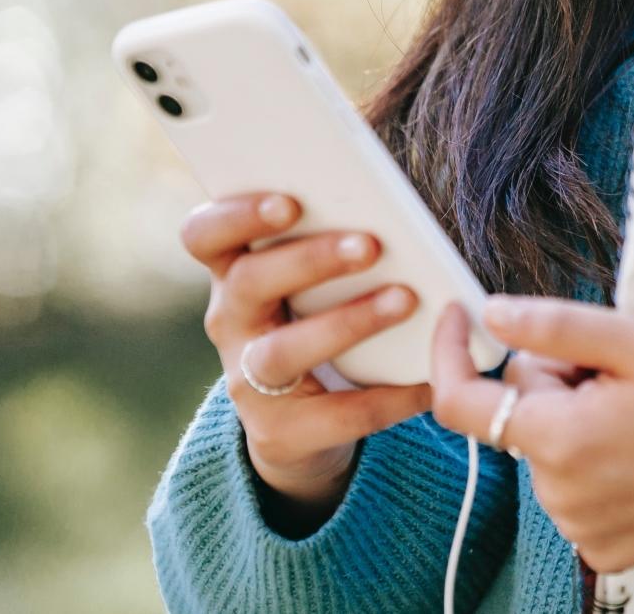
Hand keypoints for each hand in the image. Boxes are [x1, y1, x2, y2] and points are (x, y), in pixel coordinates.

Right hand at [181, 192, 431, 517]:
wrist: (301, 426)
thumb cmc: (316, 321)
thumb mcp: (312, 283)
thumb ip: (335, 243)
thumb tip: (399, 212)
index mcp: (234, 273)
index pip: (205, 235)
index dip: (236, 215)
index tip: (288, 202)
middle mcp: (231, 323)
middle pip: (250, 283)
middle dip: (310, 259)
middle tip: (371, 245)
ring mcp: (248, 381)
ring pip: (284, 350)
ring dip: (348, 321)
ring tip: (405, 299)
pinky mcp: (281, 432)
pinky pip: (334, 414)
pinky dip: (386, 396)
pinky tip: (428, 380)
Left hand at [429, 297, 633, 574]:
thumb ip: (555, 326)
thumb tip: (492, 314)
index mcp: (560, 439)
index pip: (460, 402)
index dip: (451, 351)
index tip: (461, 316)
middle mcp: (559, 496)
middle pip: (520, 415)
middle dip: (557, 382)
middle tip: (621, 372)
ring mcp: (582, 529)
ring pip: (549, 450)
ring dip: (580, 422)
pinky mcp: (606, 548)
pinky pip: (575, 490)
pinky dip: (600, 462)